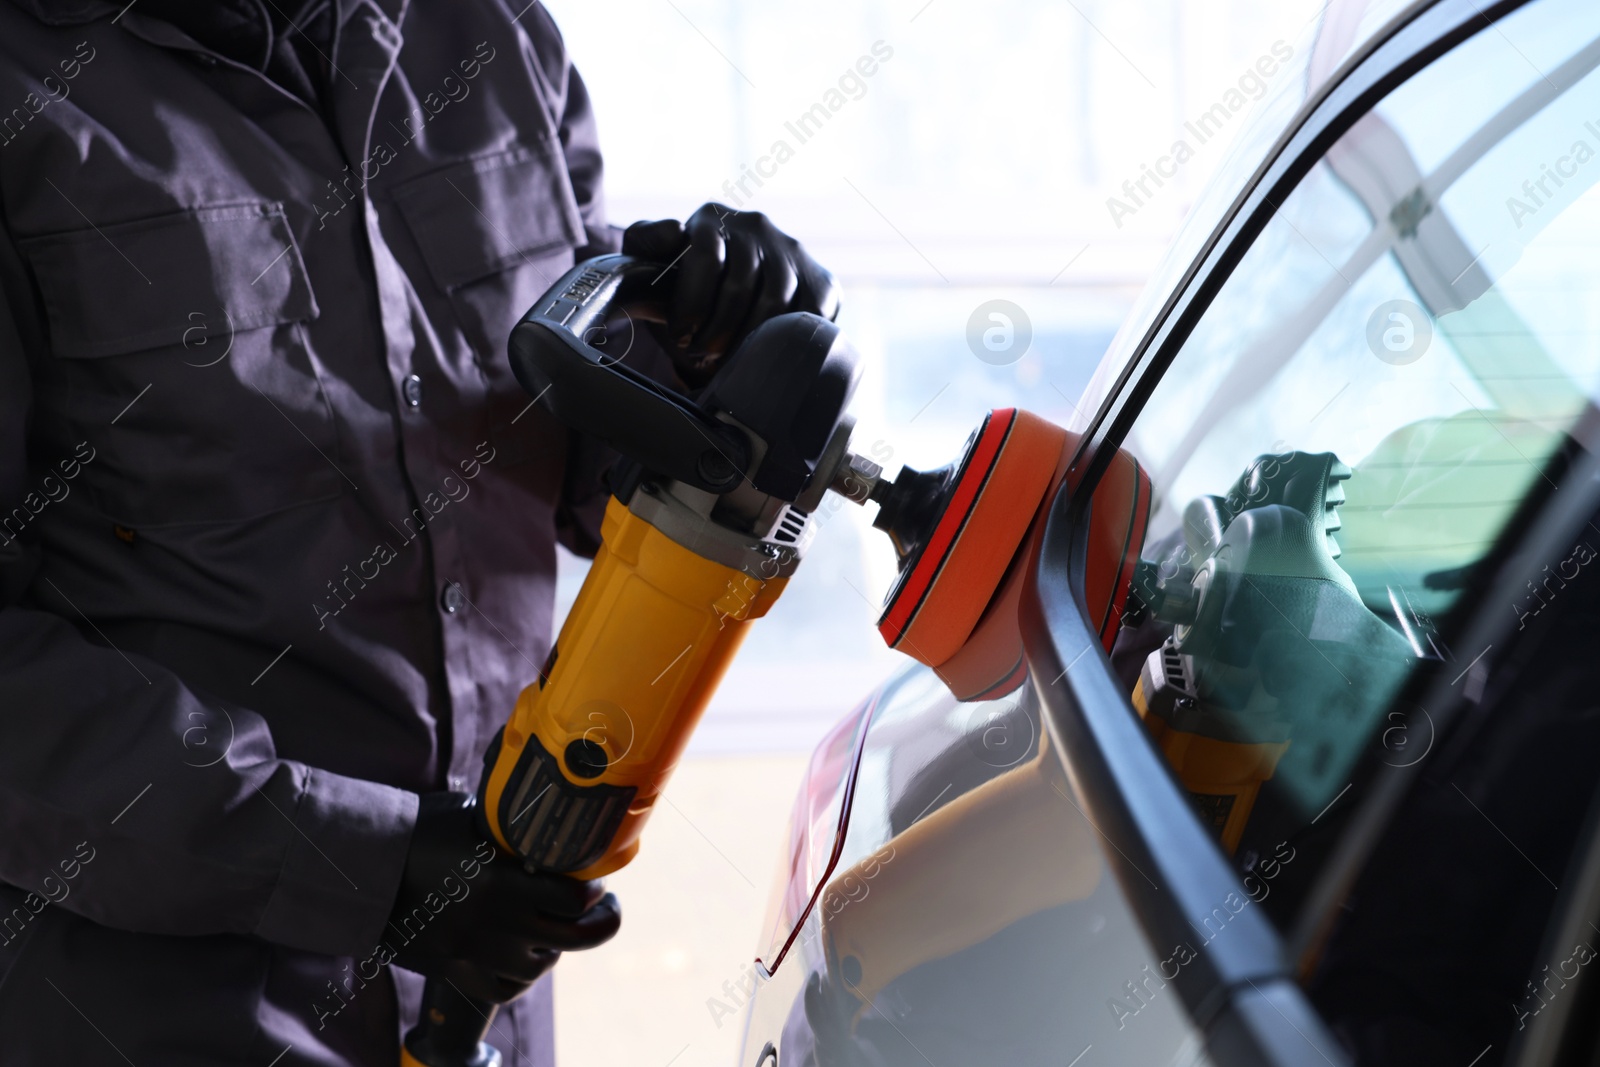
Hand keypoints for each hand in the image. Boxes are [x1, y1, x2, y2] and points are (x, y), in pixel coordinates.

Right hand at [386, 793, 620, 1002]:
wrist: (360, 870)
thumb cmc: (415, 831)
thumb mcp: (469, 816)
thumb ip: (508, 825)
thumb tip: (541, 808)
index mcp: (501, 885)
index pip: (574, 900)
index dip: (594, 892)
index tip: (595, 882)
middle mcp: (494, 926)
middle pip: (572, 939)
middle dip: (598, 922)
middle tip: (604, 908)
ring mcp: (474, 954)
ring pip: (539, 966)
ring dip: (554, 947)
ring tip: (556, 927)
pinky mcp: (454, 971)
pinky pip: (503, 988)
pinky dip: (520, 975)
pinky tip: (524, 956)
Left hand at [622, 203, 839, 381]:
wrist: (730, 298)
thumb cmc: (682, 284)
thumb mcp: (653, 262)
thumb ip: (646, 240)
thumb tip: (674, 231)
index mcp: (712, 218)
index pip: (706, 257)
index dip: (691, 304)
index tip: (681, 336)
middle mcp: (756, 226)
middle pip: (739, 287)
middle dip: (715, 332)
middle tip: (701, 356)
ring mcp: (792, 252)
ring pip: (774, 304)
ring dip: (746, 340)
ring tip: (725, 360)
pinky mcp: (821, 281)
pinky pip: (808, 315)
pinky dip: (782, 339)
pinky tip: (760, 351)